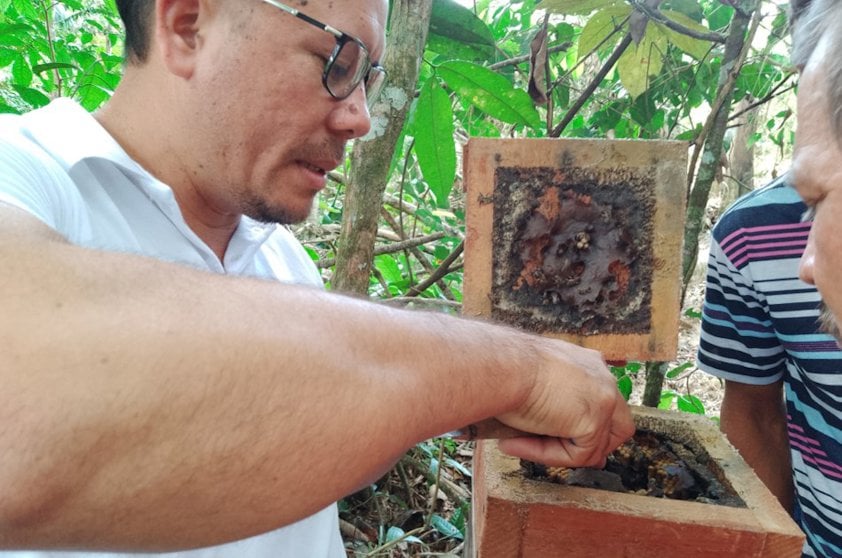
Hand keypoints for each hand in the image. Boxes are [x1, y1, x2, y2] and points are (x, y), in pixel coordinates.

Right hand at [494, 339, 634, 467]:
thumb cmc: (504, 369)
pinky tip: (515, 442)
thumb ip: (553, 406)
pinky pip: (576, 455)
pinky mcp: (594, 422)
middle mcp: (602, 378)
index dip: (592, 428)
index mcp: (588, 364)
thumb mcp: (534, 383)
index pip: (604, 402)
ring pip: (594, 446)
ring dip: (557, 452)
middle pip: (618, 426)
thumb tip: (557, 437)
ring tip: (518, 442)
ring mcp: (603, 399)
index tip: (566, 440)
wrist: (498, 364)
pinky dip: (546, 455)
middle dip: (594, 446)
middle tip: (560, 453)